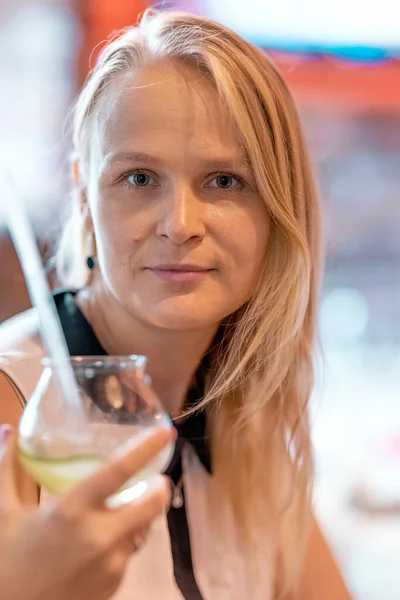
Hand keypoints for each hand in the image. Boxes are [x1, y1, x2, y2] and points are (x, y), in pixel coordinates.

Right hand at [0, 424, 173, 599]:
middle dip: (160, 490)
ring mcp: (110, 565)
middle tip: (159, 479)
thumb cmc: (6, 558)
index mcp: (71, 511)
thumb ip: (7, 467)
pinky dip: (122, 543)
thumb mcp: (4, 511)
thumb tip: (5, 430)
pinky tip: (102, 543)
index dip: (145, 449)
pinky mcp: (114, 586)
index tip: (165, 433)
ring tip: (122, 513)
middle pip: (149, 505)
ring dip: (137, 519)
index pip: (118, 472)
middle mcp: (98, 536)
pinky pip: (128, 555)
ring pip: (140, 531)